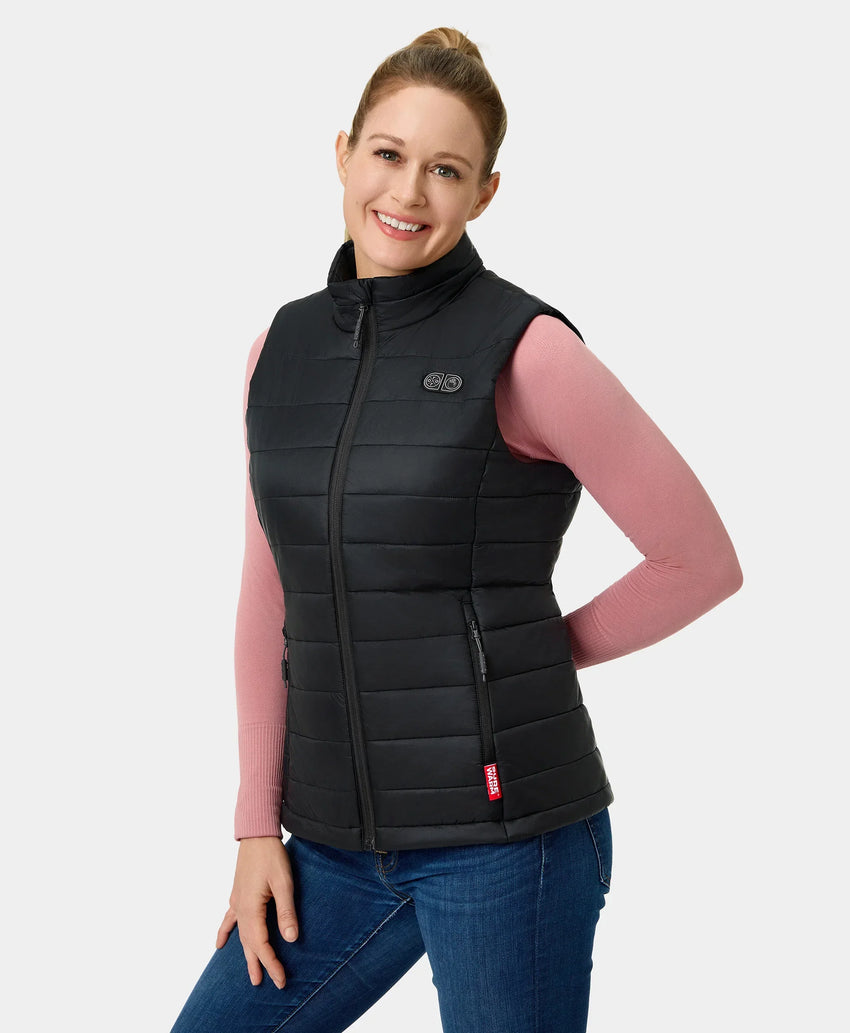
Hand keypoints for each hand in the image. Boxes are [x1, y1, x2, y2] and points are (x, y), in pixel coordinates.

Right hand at [216, 836, 298, 988]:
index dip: (272, 963)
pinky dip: (225, 933)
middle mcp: (240, 909)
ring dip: (246, 954)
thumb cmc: (271, 856)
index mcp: (251, 909)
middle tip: (267, 983)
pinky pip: (229, 920)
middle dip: (259, 965)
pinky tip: (220, 944)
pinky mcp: (237, 894)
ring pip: (240, 935)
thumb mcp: (284, 883)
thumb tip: (290, 939)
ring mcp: (237, 902)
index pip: (261, 945)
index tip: (281, 979)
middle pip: (250, 944)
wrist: (257, 834)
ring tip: (250, 974)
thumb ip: (286, 911)